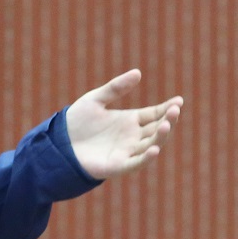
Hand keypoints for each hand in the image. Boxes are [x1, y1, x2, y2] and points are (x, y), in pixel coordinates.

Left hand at [64, 70, 183, 179]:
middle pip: (157, 128)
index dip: (168, 108)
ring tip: (166, 125)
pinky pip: (136, 162)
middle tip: (175, 110)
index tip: (179, 101)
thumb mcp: (96, 99)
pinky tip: (155, 149)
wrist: (58, 143)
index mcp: (130, 120)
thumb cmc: (77, 122)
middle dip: (168, 120)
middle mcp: (133, 137)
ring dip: (160, 136)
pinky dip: (146, 158)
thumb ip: (116, 88)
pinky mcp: (118, 165)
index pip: (155, 114)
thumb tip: (138, 73)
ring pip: (151, 145)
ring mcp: (127, 151)